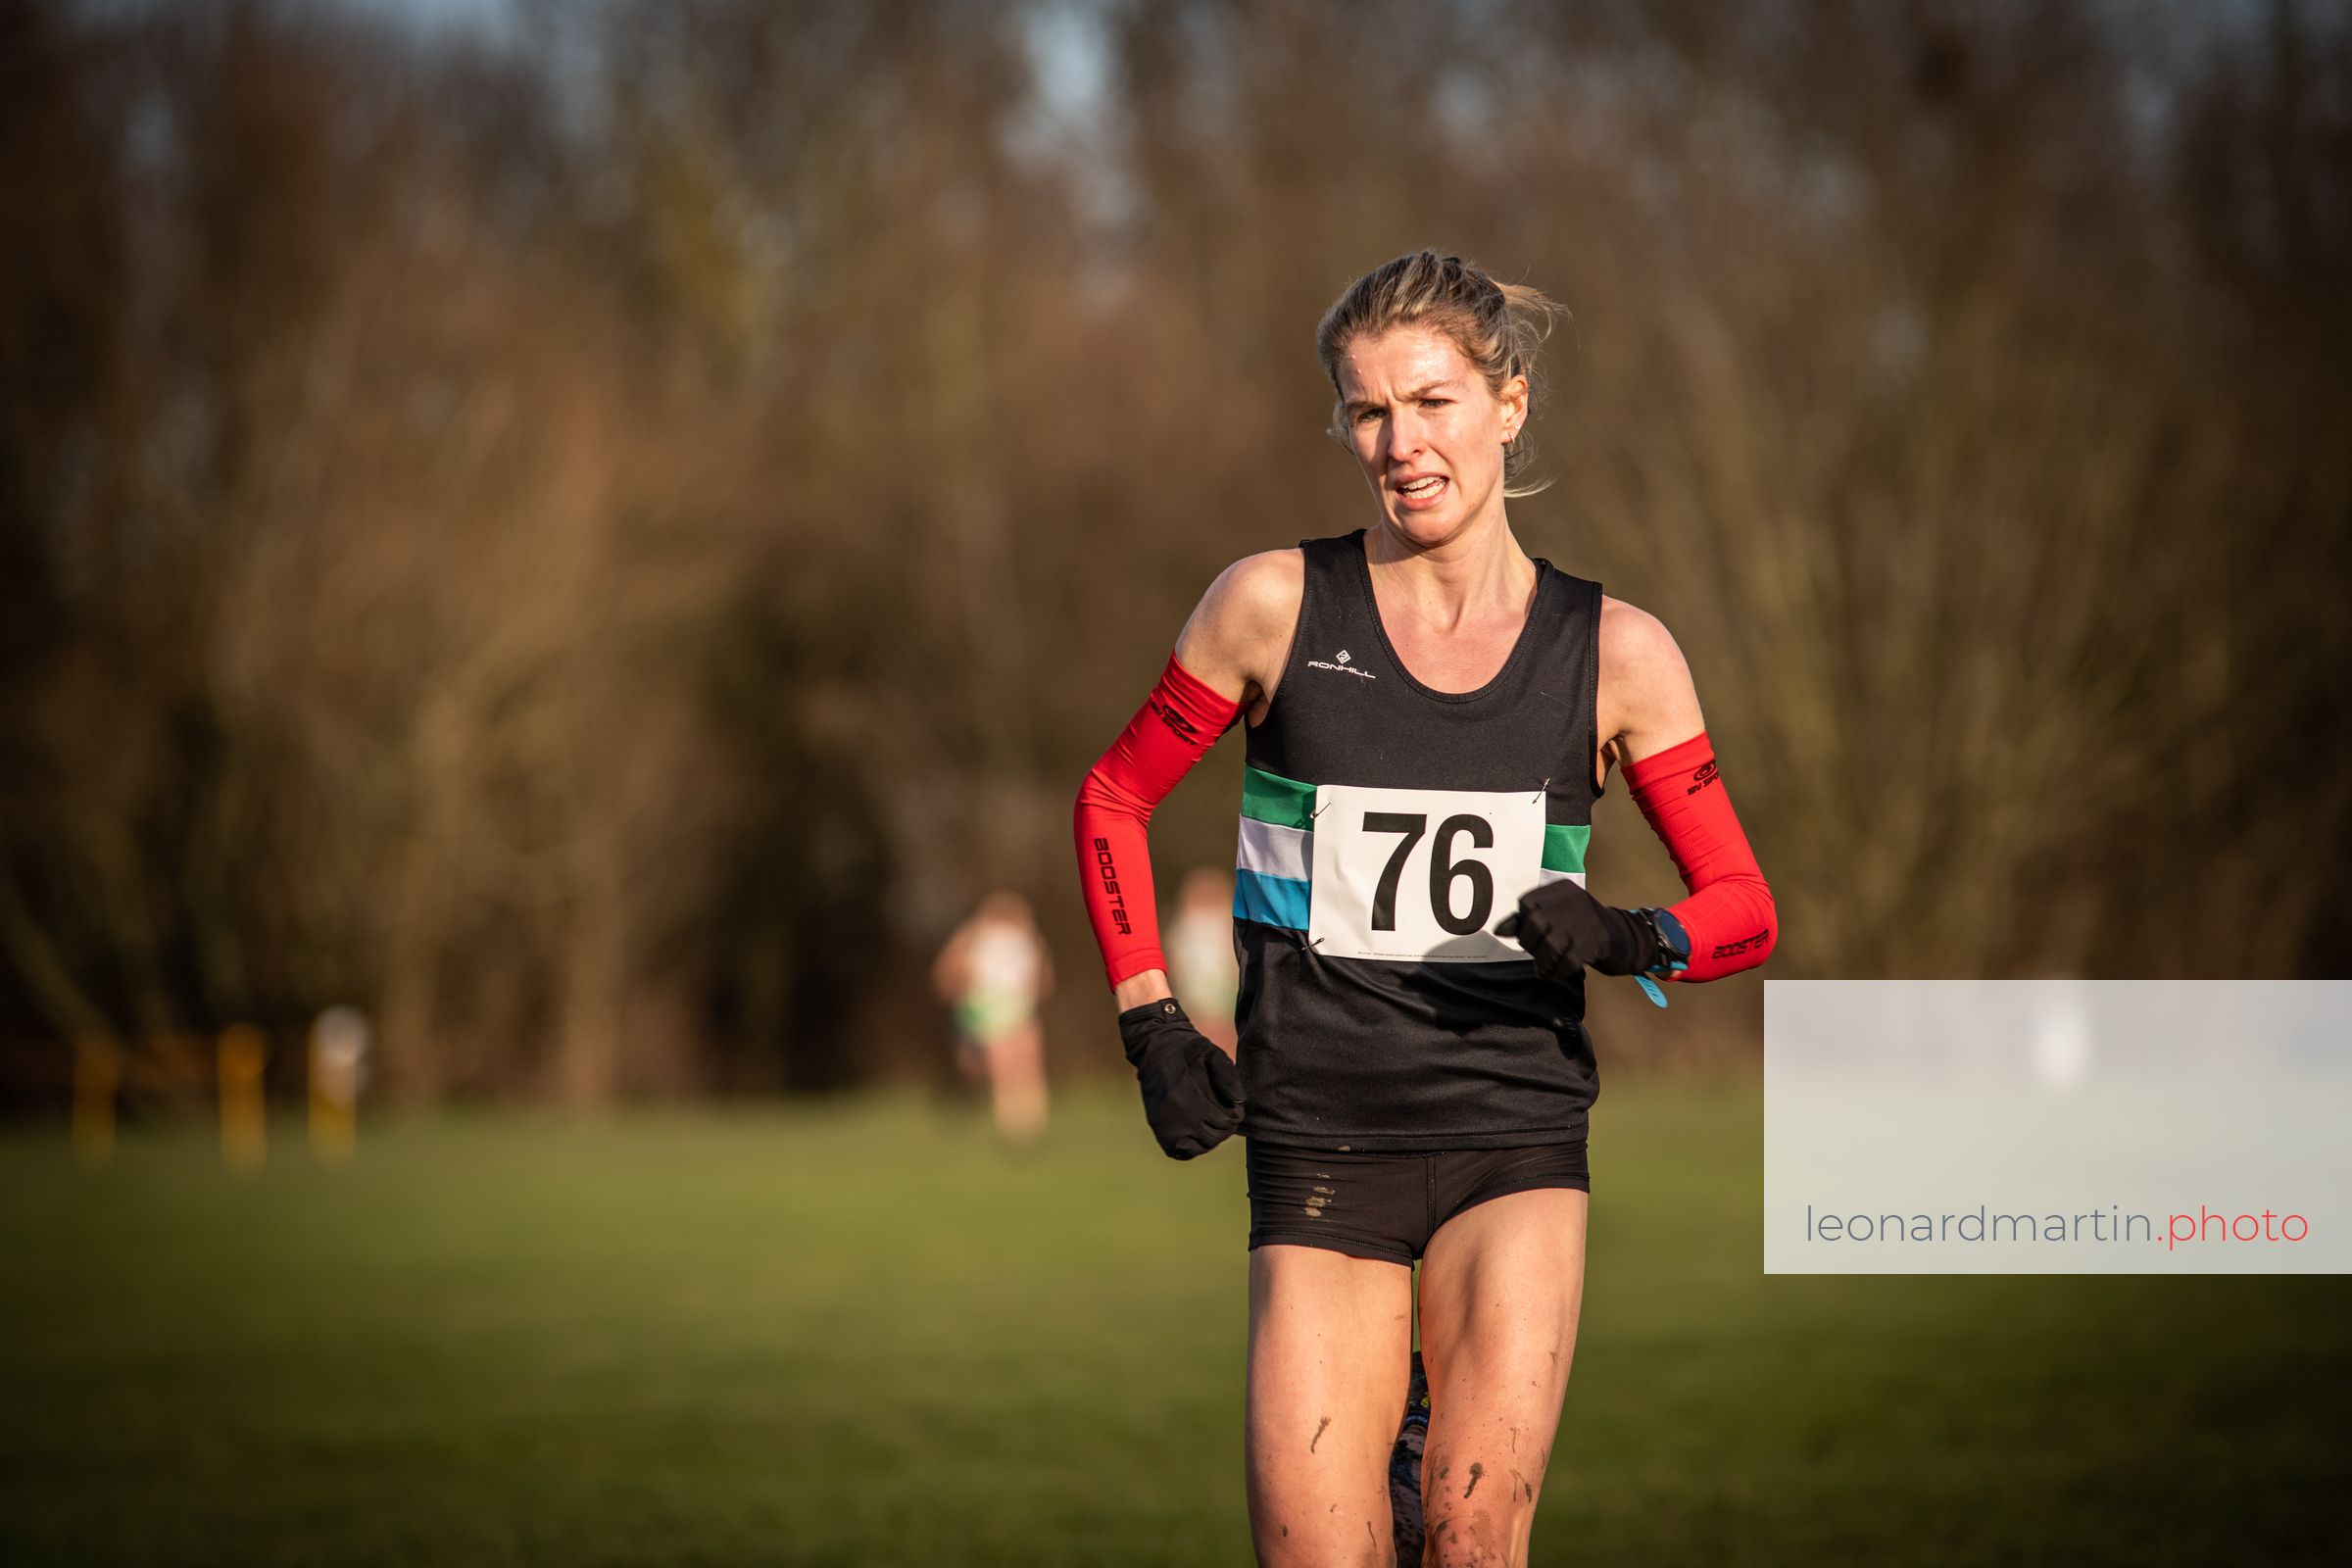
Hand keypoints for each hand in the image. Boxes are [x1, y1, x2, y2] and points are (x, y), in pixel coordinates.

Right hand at [1116, 998, 1243, 1158]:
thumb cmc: (1186, 1048)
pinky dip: (1188, 1147)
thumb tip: (1240, 1102)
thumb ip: (1229, 1076)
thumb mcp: (1212, 1053)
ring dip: (1207, 1140)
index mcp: (1191, 1100)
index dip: (1234, 1118)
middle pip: (1212, 1139)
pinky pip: (1176, 1151)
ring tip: (1210, 1125)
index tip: (1234, 1110)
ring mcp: (1163, 1124)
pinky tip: (1195, 1133)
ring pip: (1195, 1149)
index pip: (1224, 1124)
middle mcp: (1175, 1117)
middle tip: (1225, 1119)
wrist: (1153, 1046)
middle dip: (1223, 1130)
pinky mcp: (1155, 1125)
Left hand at [1495, 879, 1656, 982]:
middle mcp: (1574, 900)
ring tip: (1544, 969)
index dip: (1521, 923)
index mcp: (1562, 889)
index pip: (1527, 903)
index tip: (1528, 936)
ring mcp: (1586, 921)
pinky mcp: (1596, 943)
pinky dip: (1558, 971)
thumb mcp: (1557, 915)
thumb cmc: (1581, 927)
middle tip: (1536, 954)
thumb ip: (1528, 919)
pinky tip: (1558, 972)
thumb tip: (1500, 930)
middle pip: (1536, 924)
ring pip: (1550, 945)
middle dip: (1530, 944)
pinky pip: (1567, 962)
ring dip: (1543, 962)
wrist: (1624, 937)